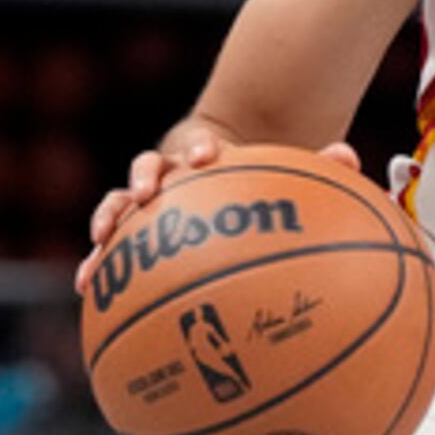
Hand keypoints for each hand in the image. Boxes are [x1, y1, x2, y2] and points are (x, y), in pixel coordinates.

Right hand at [78, 126, 354, 289]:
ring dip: (109, 213)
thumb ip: (317, 170)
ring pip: (120, 201)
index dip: (201, 147)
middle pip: (151, 165)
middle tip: (148, 191)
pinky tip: (85, 289)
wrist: (225, 186)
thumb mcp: (288, 182)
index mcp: (208, 158)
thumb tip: (349, 156)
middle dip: (146, 175)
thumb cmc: (263, 190)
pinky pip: (110, 248)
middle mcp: (172, 175)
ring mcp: (148, 202)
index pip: (200, 144)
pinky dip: (96, 262)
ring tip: (102, 237)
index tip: (208, 156)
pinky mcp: (132, 232)